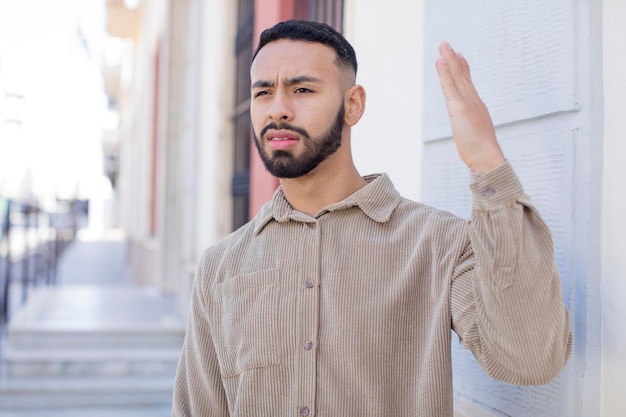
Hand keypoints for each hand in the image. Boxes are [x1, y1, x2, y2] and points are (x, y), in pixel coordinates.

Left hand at [435, 41, 504, 172]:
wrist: (487, 157)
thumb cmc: (481, 150)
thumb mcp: (475, 134)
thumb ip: (470, 127)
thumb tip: (468, 129)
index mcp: (476, 106)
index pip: (468, 83)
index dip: (463, 68)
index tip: (459, 55)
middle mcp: (473, 100)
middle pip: (462, 75)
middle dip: (454, 59)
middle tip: (447, 44)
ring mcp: (467, 102)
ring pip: (456, 76)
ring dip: (448, 59)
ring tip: (443, 45)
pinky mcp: (459, 108)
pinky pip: (449, 86)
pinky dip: (444, 73)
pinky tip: (440, 62)